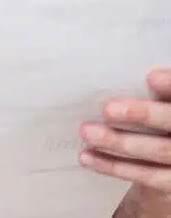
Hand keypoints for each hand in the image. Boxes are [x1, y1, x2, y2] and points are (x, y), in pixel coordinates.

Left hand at [80, 68, 170, 215]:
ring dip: (119, 141)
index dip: (170, 85)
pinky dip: (114, 166)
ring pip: (159, 150)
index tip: (151, 77)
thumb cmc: (154, 118)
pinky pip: (147, 175)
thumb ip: (153, 94)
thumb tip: (124, 74)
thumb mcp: (155, 103)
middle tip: (108, 109)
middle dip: (144, 114)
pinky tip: (87, 157)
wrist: (164, 157)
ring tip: (86, 131)